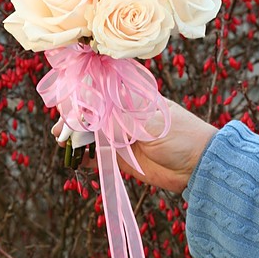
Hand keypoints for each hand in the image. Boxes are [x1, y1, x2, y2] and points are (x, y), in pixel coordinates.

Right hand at [51, 99, 216, 192]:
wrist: (198, 167)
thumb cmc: (180, 136)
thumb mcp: (149, 123)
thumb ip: (120, 119)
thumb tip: (91, 114)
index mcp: (131, 98)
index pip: (99, 91)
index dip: (80, 97)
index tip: (64, 105)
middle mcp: (123, 115)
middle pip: (90, 114)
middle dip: (73, 121)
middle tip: (60, 132)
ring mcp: (121, 136)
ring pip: (91, 135)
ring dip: (76, 140)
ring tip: (64, 145)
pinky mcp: (122, 158)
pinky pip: (98, 156)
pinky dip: (86, 158)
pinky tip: (76, 160)